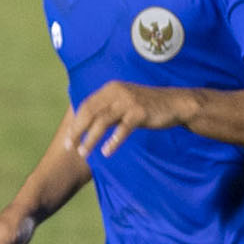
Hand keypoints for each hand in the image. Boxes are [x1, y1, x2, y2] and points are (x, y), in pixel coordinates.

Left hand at [56, 80, 195, 160]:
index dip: (75, 122)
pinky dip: (113, 141)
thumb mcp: (124, 102)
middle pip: (90, 112)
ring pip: (102, 121)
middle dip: (77, 131)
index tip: (68, 138)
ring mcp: (128, 101)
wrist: (175, 104)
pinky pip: (123, 129)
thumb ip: (107, 108)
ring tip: (83, 153)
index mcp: (110, 89)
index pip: (86, 105)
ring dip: (90, 139)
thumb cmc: (147, 106)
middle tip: (69, 148)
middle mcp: (117, 92)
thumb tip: (85, 121)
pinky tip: (106, 152)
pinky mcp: (140, 112)